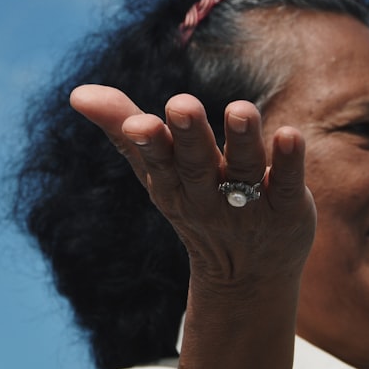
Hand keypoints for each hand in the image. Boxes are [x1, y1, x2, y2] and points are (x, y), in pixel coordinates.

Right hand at [70, 84, 315, 289]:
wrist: (247, 275)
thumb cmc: (194, 202)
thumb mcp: (155, 171)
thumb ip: (121, 127)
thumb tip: (77, 93)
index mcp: (171, 183)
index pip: (157, 162)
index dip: (149, 142)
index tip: (140, 122)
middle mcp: (206, 195)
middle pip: (196, 163)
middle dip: (190, 135)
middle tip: (182, 104)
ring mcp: (247, 204)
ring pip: (243, 169)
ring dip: (243, 139)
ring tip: (240, 109)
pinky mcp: (287, 208)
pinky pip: (287, 184)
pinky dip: (289, 162)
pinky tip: (291, 135)